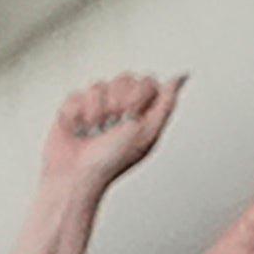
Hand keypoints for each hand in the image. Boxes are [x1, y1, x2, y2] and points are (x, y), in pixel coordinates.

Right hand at [39, 72, 179, 195]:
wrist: (78, 175)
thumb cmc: (111, 161)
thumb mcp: (148, 133)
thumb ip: (166, 103)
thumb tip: (179, 78)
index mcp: (141, 111)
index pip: (147, 81)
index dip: (139, 96)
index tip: (132, 116)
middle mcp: (120, 105)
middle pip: (124, 78)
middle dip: (117, 103)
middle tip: (112, 124)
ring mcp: (97, 105)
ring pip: (99, 85)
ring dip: (96, 112)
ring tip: (94, 130)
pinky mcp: (74, 106)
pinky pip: (77, 94)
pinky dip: (77, 114)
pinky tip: (80, 128)